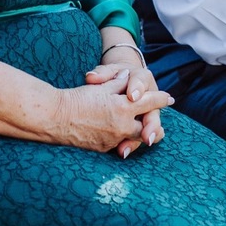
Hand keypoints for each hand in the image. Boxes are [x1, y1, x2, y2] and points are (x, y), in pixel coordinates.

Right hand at [52, 70, 172, 153]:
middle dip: (154, 125)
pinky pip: (117, 143)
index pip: (150, 102)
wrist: (56, 118)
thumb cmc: (78, 98)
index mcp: (125, 107)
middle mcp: (123, 126)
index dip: (161, 99)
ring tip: (143, 134)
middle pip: (147, 128)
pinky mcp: (103, 148)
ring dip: (137, 134)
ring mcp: (113, 139)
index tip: (169, 98)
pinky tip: (118, 136)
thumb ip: (119, 82)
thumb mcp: (101, 86)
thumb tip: (128, 77)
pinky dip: (121, 138)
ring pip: (133, 138)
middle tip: (160, 126)